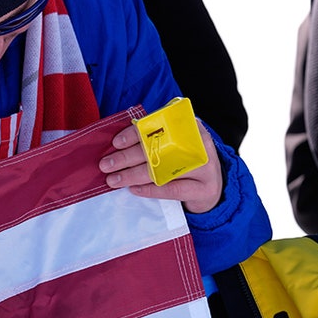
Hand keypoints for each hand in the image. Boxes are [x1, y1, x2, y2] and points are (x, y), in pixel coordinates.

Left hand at [99, 120, 223, 213]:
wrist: (212, 185)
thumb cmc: (184, 159)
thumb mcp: (174, 143)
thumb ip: (153, 138)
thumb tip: (117, 143)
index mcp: (189, 127)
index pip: (158, 127)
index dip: (135, 134)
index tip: (115, 143)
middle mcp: (200, 144)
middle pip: (157, 150)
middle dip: (127, 158)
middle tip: (106, 164)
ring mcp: (205, 167)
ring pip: (162, 171)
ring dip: (132, 175)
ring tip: (113, 180)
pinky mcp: (205, 189)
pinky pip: (172, 190)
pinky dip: (150, 190)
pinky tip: (134, 189)